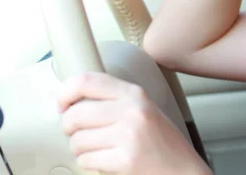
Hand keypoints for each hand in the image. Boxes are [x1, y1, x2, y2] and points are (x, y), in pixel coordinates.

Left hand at [57, 72, 211, 174]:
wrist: (184, 171)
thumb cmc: (162, 144)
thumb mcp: (142, 110)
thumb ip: (111, 100)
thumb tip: (67, 97)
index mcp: (135, 94)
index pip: (86, 81)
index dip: (65, 92)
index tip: (61, 104)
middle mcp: (133, 110)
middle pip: (76, 113)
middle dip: (69, 128)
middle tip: (78, 133)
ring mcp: (129, 135)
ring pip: (78, 140)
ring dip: (81, 149)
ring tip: (99, 149)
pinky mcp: (126, 159)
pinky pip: (86, 160)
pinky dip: (90, 163)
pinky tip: (106, 160)